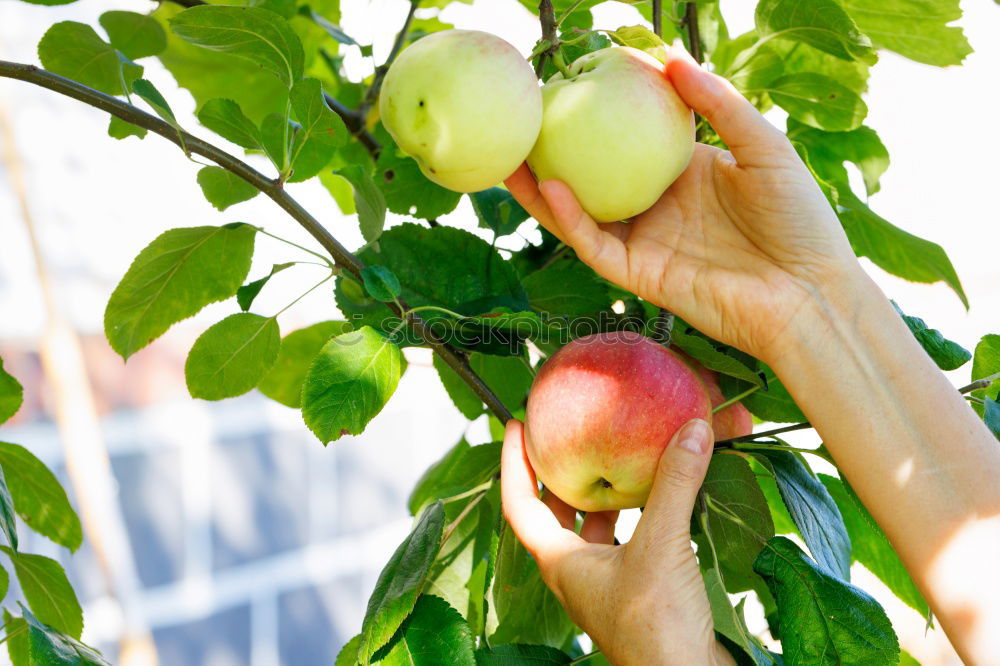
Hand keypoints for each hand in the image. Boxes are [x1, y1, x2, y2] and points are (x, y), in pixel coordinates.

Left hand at [501, 418, 735, 665]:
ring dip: (600, 494)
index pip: (519, 503)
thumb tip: (691, 429)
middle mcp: (575, 572)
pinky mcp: (636, 591)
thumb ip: (674, 484)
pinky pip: (626, 541)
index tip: (517, 425)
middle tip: (566, 435)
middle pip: (553, 513)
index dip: (513, 463)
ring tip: (614, 456)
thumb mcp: (660, 545)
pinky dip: (635, 514)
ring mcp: (605, 584)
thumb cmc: (656, 626)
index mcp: (559, 561)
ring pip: (592, 528)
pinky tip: (656, 497)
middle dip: (559, 474)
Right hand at [506, 46, 861, 362]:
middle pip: (592, 178)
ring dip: (542, 191)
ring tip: (509, 158)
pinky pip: (596, 245)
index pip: (629, 140)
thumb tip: (671, 57)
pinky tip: (552, 188)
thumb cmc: (800, 220)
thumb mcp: (764, 147)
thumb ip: (719, 104)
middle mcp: (658, 206)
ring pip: (581, 215)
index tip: (567, 83)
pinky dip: (571, 220)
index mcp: (685, 173)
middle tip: (518, 124)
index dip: (598, 116)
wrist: (810, 294)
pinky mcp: (641, 276)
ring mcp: (647, 242)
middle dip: (553, 155)